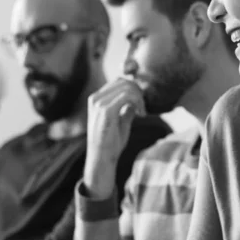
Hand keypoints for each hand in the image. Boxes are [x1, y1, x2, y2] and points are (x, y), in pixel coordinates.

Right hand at [83, 78, 145, 198]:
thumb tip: (137, 100)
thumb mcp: (121, 120)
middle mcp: (96, 98)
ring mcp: (99, 103)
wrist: (103, 158)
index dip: (134, 88)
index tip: (141, 103)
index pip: (119, 81)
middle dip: (139, 92)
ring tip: (142, 112)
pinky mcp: (106, 110)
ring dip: (140, 98)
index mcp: (97, 99)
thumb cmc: (111, 141)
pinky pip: (127, 96)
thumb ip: (127, 108)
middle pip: (124, 82)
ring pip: (127, 87)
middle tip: (144, 108)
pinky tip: (141, 115)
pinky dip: (138, 103)